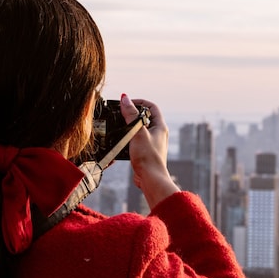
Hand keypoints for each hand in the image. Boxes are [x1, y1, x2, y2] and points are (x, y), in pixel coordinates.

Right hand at [120, 94, 179, 208]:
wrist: (151, 179)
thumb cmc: (148, 156)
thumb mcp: (137, 132)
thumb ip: (130, 115)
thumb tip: (125, 98)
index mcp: (160, 126)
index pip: (151, 106)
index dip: (139, 102)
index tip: (126, 103)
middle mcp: (158, 133)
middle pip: (145, 117)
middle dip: (132, 114)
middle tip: (120, 113)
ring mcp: (152, 143)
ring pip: (140, 129)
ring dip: (129, 126)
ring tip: (119, 126)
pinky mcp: (145, 152)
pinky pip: (136, 140)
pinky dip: (128, 138)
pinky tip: (121, 141)